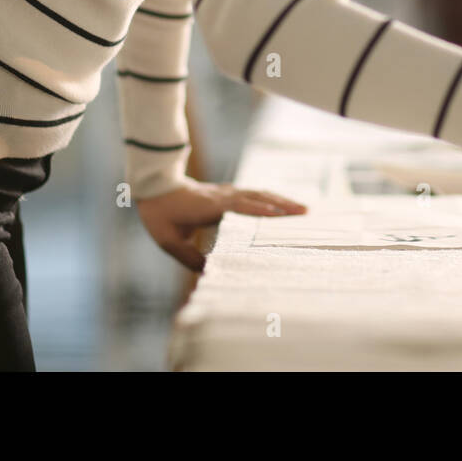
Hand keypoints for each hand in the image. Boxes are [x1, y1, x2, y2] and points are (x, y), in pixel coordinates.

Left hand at [135, 179, 306, 271]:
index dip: (261, 210)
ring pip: (258, 193)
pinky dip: (271, 198)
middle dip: (282, 204)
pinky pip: (253, 194)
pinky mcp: (226, 193)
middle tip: (306, 212)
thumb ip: (188, 257)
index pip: (240, 206)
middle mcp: (223, 196)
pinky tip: (282, 205)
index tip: (281, 215)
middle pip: (257, 197)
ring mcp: (226, 192)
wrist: (155, 187)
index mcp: (210, 206)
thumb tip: (208, 274)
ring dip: (281, 199)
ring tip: (303, 208)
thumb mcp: (168, 240)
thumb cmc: (160, 214)